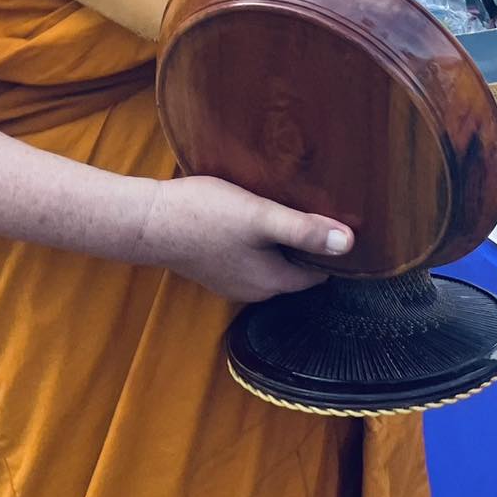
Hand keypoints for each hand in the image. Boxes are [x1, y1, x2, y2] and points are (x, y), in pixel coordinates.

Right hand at [133, 174, 353, 302]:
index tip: (346, 223)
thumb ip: (303, 230)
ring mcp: (232, 279)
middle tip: (324, 209)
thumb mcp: (261, 218)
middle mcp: (253, 289)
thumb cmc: (205, 217)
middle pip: (297, 268)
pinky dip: (261, 240)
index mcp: (271, 283)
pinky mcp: (216, 265)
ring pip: (274, 261)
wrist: (147, 221)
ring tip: (296, 207)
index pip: (319, 273)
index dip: (334, 251)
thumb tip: (348, 244)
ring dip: (285, 240)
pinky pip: (252, 255)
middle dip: (311, 244)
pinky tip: (260, 215)